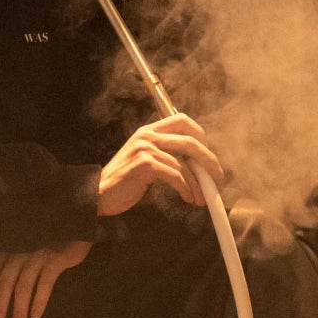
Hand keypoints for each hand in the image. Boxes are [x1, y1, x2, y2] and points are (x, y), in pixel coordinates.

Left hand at [0, 240, 91, 317]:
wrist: (75, 225)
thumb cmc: (45, 242)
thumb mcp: (22, 252)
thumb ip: (7, 268)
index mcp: (6, 247)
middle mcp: (18, 249)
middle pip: (3, 283)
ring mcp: (37, 253)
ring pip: (23, 286)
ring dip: (18, 310)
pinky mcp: (55, 258)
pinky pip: (45, 283)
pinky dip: (39, 301)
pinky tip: (35, 316)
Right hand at [97, 113, 225, 216]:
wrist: (99, 193)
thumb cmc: (125, 180)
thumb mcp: (146, 159)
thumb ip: (166, 154)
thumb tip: (197, 162)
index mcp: (149, 130)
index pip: (182, 120)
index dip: (200, 135)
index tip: (208, 154)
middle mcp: (147, 135)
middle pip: (190, 141)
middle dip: (208, 161)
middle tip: (217, 177)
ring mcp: (145, 148)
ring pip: (184, 164)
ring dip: (197, 184)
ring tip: (201, 197)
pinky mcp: (144, 164)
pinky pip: (175, 176)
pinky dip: (186, 189)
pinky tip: (188, 198)